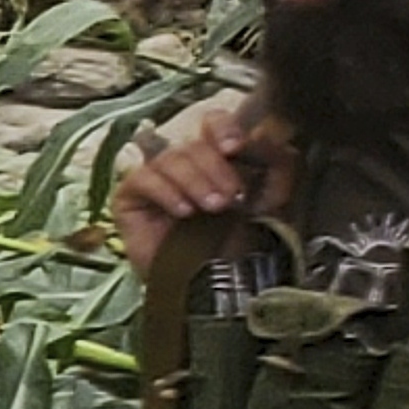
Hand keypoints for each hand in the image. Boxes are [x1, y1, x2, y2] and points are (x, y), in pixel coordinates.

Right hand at [117, 91, 274, 267]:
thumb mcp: (275, 199)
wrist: (211, 284)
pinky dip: (166, 192)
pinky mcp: (129, 197)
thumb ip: (279, 162)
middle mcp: (184, 164)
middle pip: (193, 144)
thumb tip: (265, 135)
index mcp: (216, 158)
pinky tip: (182, 212)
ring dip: (195, 182)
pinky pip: (142, 179)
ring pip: (170, 159)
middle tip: (231, 199)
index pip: (212, 123)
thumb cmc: (241, 244)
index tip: (235, 148)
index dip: (222, 128)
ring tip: (210, 210)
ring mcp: (154, 179)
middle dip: (216, 169)